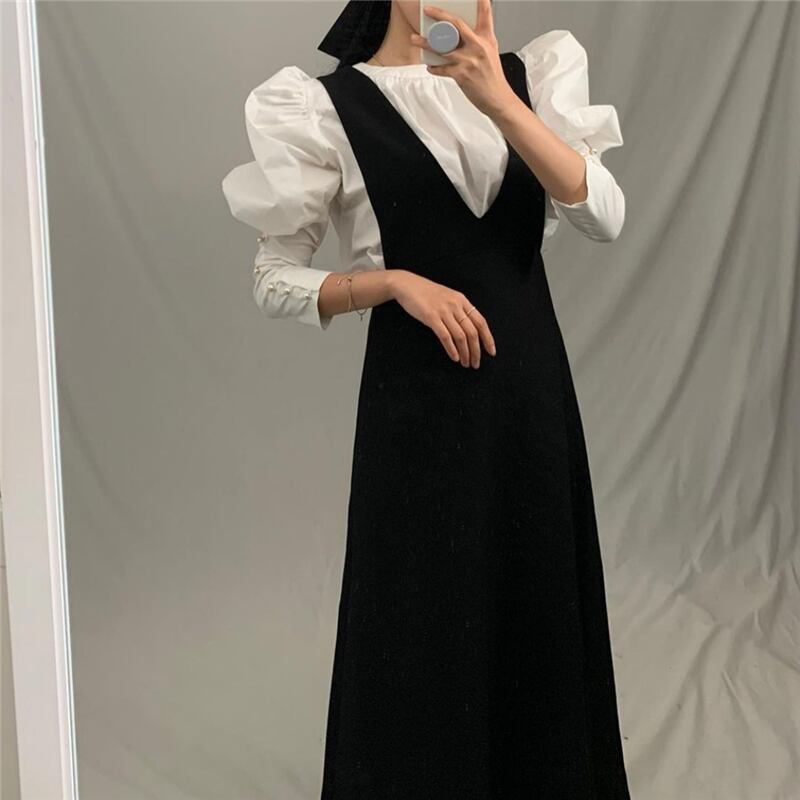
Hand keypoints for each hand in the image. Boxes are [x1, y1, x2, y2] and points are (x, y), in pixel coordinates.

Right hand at [389, 270, 495, 367]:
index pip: (481, 322)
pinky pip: (445, 336)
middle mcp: (455, 305)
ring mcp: (443, 311)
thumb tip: (469, 331)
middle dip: (476, 351)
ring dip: (465, 353)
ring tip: (465, 363)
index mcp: (462, 301)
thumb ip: (459, 311)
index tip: (491, 352)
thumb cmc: (427, 294)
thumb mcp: (448, 298)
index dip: (488, 339)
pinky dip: (452, 349)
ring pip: (460, 336)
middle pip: (472, 332)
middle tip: (476, 364)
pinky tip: (454, 357)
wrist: (407, 285)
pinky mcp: (431, 317)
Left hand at [411, 0, 515, 115]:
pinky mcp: (461, 75)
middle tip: (428, 10)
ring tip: (415, 39)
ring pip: (442, 47)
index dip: (481, 0)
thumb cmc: (492, 77)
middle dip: (439, 15)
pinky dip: (434, 67)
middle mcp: (478, 46)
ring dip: (426, 43)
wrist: (497, 98)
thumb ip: (478, 40)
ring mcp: (469, 60)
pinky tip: (430, 65)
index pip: (485, 13)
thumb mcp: (490, 52)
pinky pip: (442, 68)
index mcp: (486, 39)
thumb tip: (460, 34)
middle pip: (456, 24)